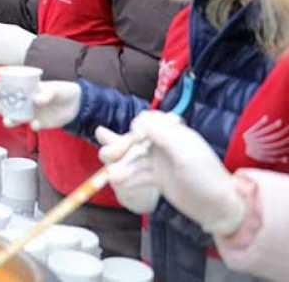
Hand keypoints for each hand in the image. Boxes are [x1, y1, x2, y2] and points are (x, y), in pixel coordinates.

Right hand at [0, 80, 80, 129]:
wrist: (77, 105)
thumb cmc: (64, 91)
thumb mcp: (56, 88)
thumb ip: (46, 92)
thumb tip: (36, 99)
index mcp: (26, 88)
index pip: (7, 86)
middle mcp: (25, 101)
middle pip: (6, 104)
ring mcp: (31, 112)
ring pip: (14, 117)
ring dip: (9, 119)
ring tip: (9, 120)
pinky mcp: (39, 123)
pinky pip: (31, 126)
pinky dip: (32, 126)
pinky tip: (35, 124)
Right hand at [97, 111, 244, 234]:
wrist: (218, 208)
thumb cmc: (205, 177)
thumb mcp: (185, 154)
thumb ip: (162, 135)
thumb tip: (139, 120)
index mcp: (174, 132)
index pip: (147, 120)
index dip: (136, 127)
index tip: (133, 139)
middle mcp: (164, 144)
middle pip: (134, 139)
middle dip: (120, 147)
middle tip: (109, 156)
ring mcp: (159, 161)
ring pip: (132, 157)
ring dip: (120, 164)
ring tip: (112, 175)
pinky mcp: (157, 177)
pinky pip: (136, 173)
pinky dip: (127, 177)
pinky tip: (118, 181)